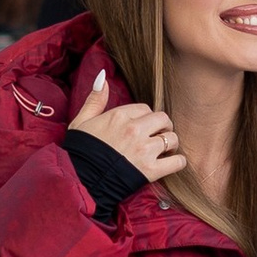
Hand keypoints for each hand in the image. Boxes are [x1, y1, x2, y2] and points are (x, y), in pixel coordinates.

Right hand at [69, 72, 184, 182]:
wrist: (79, 180)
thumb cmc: (79, 152)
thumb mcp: (81, 121)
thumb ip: (95, 99)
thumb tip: (102, 75)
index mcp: (120, 116)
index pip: (146, 109)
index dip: (145, 118)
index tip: (141, 127)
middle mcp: (134, 130)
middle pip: (163, 119)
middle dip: (162, 127)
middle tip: (156, 136)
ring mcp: (144, 150)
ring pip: (172, 138)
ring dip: (169, 144)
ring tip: (163, 150)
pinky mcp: (150, 170)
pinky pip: (177, 162)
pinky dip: (177, 162)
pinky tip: (170, 163)